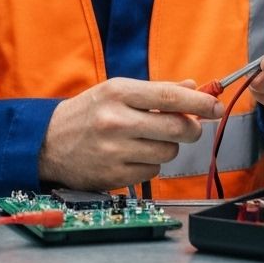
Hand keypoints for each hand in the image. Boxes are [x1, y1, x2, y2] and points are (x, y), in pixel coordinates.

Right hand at [38, 78, 223, 189]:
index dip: (199, 103)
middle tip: (189, 127)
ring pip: (168, 153)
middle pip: (176, 128)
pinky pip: (152, 173)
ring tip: (148, 140)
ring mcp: (115, 150)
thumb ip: (156, 90)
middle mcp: (117, 120)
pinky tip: (133, 156)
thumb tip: (192, 87)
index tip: (216, 106)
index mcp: (118, 92)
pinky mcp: (114, 175)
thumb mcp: (116, 91)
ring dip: (167, 148)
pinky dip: (150, 165)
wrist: (47, 142)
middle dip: (191, 129)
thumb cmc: (86, 113)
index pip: (170, 97)